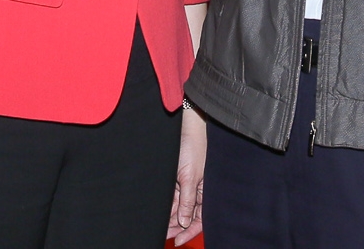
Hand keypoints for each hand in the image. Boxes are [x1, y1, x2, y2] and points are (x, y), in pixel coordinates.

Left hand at [169, 104, 206, 243]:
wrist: (184, 125)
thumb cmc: (193, 147)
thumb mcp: (190, 176)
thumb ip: (188, 200)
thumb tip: (186, 222)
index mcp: (205, 191)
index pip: (200, 218)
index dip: (190, 231)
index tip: (178, 241)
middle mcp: (196, 190)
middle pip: (188, 215)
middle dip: (177, 227)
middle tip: (165, 237)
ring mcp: (186, 184)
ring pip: (178, 208)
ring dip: (170, 219)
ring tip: (158, 229)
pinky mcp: (176, 177)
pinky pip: (172, 197)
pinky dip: (166, 206)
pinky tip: (158, 214)